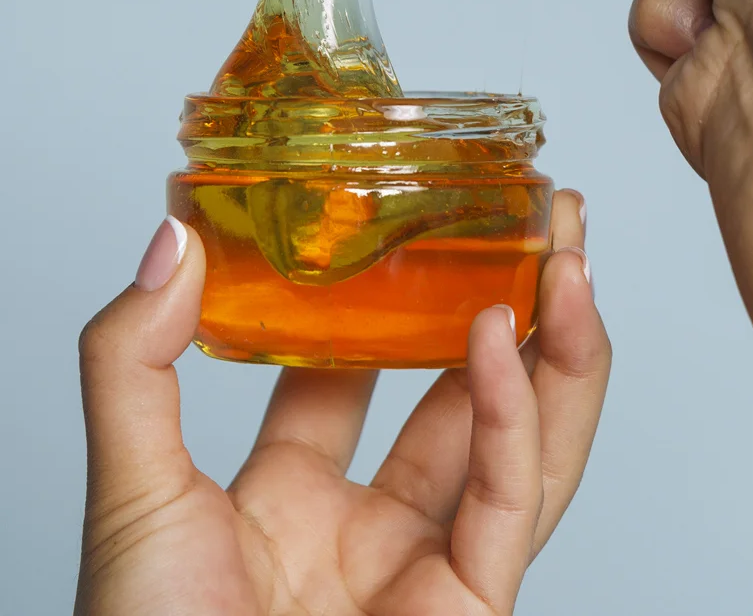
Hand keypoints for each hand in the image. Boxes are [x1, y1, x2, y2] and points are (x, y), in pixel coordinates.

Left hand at [75, 189, 609, 615]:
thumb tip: (171, 242)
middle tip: (540, 226)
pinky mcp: (471, 609)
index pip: (358, 376)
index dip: (393, 301)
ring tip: (569, 259)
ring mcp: (430, 566)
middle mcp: (374, 527)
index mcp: (295, 498)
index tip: (420, 229)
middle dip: (514, 307)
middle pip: (469, 398)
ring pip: (525, 443)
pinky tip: (507, 338)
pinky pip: (507, 499)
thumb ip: (134, 363)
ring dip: (556, 349)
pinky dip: (515, 416)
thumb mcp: (131, 489)